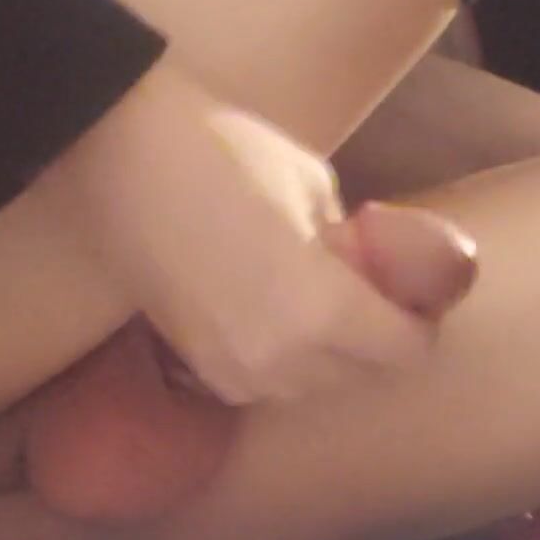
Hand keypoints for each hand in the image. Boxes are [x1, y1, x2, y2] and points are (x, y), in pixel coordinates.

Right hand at [53, 63, 479, 404]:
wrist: (121, 153)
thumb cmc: (225, 153)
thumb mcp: (315, 189)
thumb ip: (350, 245)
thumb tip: (363, 269)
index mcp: (323, 312)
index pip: (404, 351)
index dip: (418, 324)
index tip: (415, 296)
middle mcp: (279, 359)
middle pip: (359, 375)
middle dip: (375, 341)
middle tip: (371, 294)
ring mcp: (230, 368)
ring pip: (308, 385)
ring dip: (327, 355)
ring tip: (320, 301)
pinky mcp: (193, 361)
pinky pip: (260, 380)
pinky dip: (280, 358)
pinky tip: (273, 311)